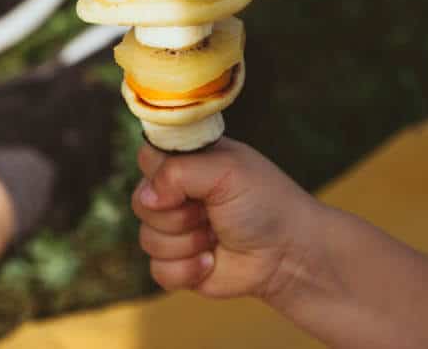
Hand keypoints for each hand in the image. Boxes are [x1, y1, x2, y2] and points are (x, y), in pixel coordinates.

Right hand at [132, 138, 318, 301]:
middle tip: (208, 211)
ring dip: (187, 242)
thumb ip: (178, 172)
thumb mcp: (225, 170)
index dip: (160, 174)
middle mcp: (177, 194)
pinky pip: (156, 269)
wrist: (287, 254)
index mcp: (188, 162)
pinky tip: (211, 261)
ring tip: (215, 236)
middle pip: (140, 201)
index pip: (147, 158)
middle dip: (177, 213)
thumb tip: (147, 197)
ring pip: (147, 238)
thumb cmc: (264, 203)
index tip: (188, 181)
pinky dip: (187, 269)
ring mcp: (176, 229)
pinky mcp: (177, 263)